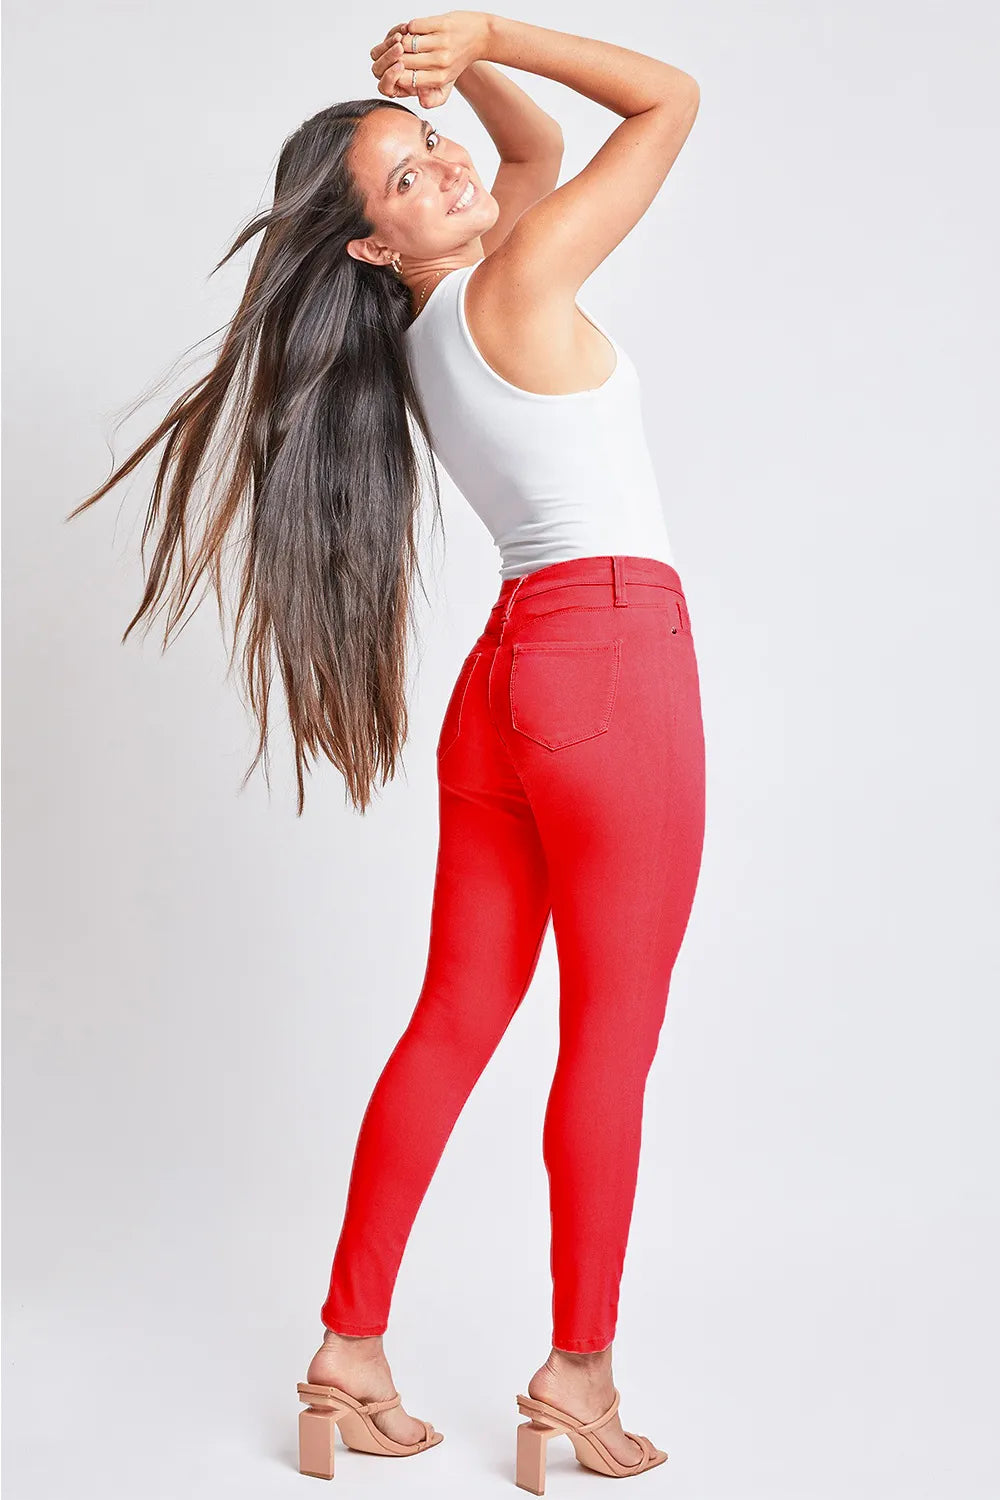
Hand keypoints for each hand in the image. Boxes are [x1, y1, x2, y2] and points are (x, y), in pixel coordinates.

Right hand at [370, 12, 489, 107]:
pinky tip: (411, 30)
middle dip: (394, 56)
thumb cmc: (459, 59)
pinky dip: (408, 27)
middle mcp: (440, 62)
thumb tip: (415, 97)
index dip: (394, 73)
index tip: (396, 67)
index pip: (405, 79)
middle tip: (395, 53)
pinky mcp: (442, 23)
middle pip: (402, 61)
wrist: (481, 36)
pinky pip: (413, 25)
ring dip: (400, 40)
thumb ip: (431, 97)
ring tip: (402, 41)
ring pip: (406, 42)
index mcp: (439, 78)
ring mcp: (441, 42)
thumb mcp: (447, 83)